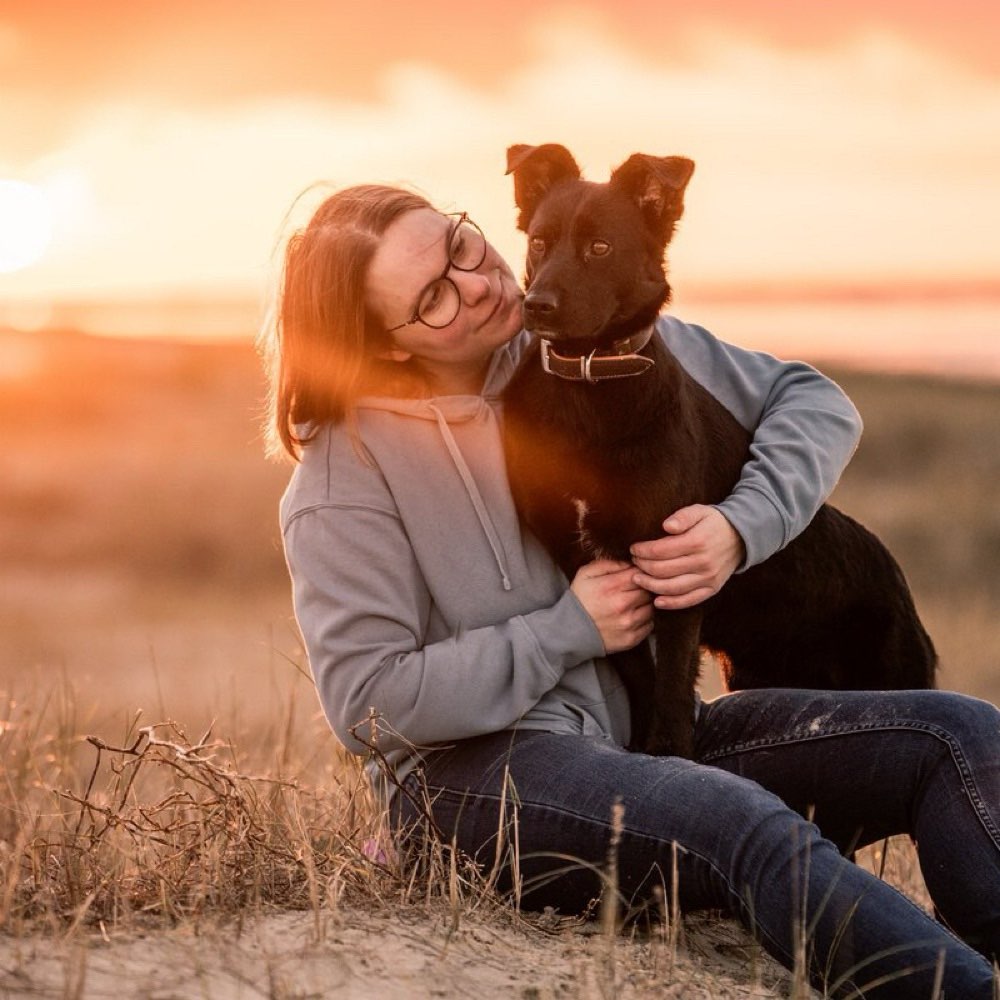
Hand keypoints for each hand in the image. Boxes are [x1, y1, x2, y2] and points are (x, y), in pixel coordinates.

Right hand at [570, 559, 653, 653]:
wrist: (570, 631)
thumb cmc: (580, 599)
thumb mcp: (586, 574)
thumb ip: (608, 564)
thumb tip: (629, 563)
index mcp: (612, 586)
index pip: (639, 574)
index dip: (638, 573)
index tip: (633, 576)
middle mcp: (623, 604)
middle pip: (647, 590)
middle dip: (642, 588)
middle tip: (633, 590)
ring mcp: (629, 623)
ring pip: (651, 607)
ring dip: (644, 604)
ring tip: (633, 604)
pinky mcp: (632, 638)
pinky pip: (650, 624)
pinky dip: (644, 619)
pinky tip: (632, 617)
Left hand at [630, 505, 744, 609]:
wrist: (741, 538)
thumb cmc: (713, 523)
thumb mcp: (699, 511)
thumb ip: (682, 517)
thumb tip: (666, 526)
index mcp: (697, 541)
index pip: (660, 550)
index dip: (642, 551)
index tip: (633, 548)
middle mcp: (703, 562)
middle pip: (662, 570)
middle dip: (643, 567)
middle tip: (633, 562)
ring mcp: (708, 578)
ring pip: (672, 588)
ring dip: (650, 585)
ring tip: (638, 579)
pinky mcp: (712, 589)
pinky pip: (688, 600)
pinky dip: (671, 603)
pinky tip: (656, 601)